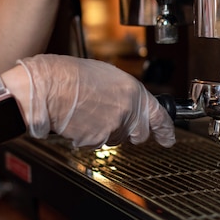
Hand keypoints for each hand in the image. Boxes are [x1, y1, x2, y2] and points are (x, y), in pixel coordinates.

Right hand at [17, 54, 175, 148]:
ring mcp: (113, 127)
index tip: (169, 138)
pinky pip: (97, 143)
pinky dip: (90, 136)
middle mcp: (128, 110)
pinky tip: (80, 120)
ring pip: (117, 139)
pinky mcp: (97, 139)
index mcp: (133, 91)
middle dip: (130, 131)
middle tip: (113, 119)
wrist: (51, 86)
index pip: (158, 115)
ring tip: (89, 112)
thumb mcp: (109, 76)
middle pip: (139, 134)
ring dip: (107, 131)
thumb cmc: (73, 76)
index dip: (166, 130)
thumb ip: (125, 93)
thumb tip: (129, 102)